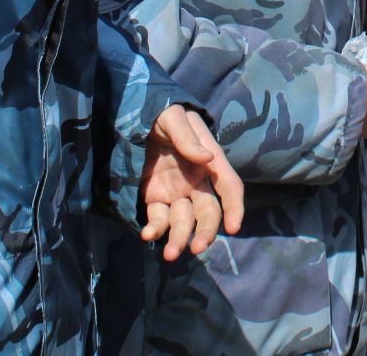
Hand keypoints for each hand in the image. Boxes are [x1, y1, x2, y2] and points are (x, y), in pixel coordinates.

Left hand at [139, 105, 244, 260]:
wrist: (132, 115)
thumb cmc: (160, 112)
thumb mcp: (173, 117)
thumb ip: (188, 137)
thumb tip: (207, 159)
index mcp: (208, 160)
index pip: (229, 186)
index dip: (235, 207)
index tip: (234, 227)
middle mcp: (196, 181)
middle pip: (208, 212)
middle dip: (206, 232)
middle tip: (196, 248)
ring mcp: (176, 192)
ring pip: (184, 222)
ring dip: (179, 239)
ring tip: (169, 254)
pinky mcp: (154, 198)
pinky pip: (158, 219)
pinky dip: (155, 229)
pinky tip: (147, 235)